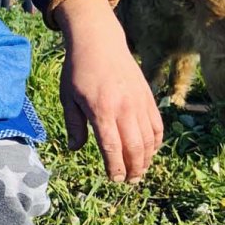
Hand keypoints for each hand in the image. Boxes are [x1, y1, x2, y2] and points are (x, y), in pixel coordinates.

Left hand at [55, 0, 162, 182]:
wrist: (99, 44)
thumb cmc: (78, 71)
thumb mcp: (68, 97)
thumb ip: (74, 124)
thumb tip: (75, 149)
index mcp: (101, 110)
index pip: (111, 147)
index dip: (114, 166)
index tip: (113, 179)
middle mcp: (124, 108)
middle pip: (134, 148)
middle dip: (133, 168)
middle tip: (129, 181)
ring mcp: (139, 103)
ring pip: (149, 139)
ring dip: (146, 159)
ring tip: (139, 171)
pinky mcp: (148, 97)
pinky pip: (157, 125)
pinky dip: (156, 142)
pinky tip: (150, 151)